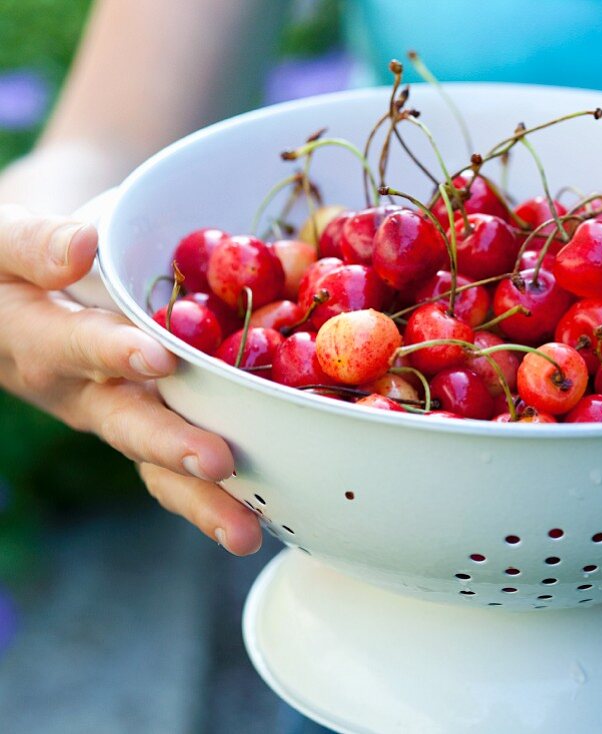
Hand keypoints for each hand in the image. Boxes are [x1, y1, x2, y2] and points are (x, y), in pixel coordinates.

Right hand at [0, 204, 261, 554]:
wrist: (14, 300)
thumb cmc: (13, 264)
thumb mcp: (2, 244)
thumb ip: (34, 246)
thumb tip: (82, 246)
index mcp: (40, 341)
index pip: (75, 345)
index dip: (113, 352)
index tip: (156, 357)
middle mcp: (83, 391)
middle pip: (127, 424)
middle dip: (171, 446)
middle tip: (217, 464)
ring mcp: (120, 416)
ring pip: (158, 464)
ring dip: (202, 499)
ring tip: (246, 535)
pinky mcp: (152, 426)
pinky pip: (183, 467)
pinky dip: (225, 492)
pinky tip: (273, 516)